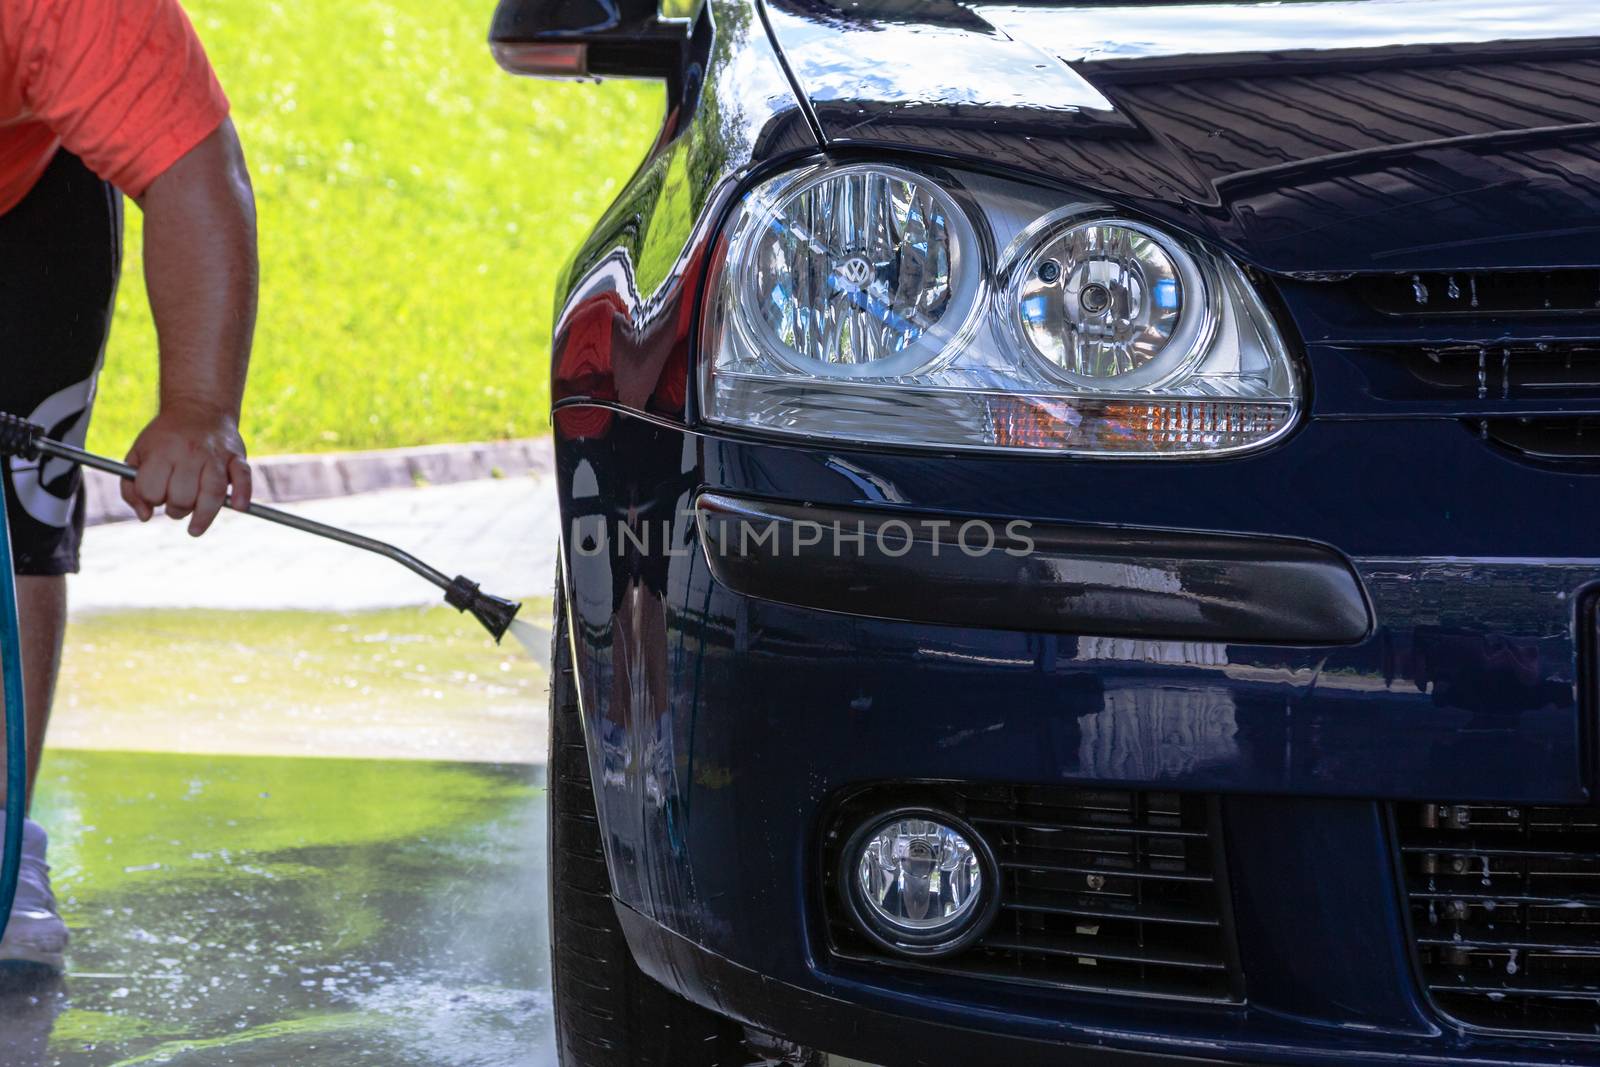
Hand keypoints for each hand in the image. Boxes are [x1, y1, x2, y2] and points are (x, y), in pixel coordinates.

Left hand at [120, 403, 252, 535]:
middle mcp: (190, 453)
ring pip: (212, 493)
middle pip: (182, 497)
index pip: (152, 490)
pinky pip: (243, 477)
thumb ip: (131, 488)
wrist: (199, 407)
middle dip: (176, 509)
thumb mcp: (138, 455)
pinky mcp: (237, 457)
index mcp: (161, 452)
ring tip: (194, 529)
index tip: (154, 494)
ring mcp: (216, 456)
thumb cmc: (164, 438)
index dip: (150, 498)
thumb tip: (145, 516)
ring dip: (203, 516)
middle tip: (176, 503)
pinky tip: (238, 506)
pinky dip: (242, 493)